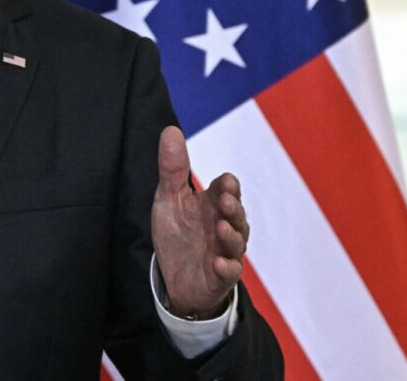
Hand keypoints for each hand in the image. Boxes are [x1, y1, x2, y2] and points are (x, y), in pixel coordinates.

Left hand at [151, 126, 247, 318]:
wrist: (173, 276)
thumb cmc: (177, 233)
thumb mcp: (169, 198)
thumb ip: (172, 168)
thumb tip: (170, 130)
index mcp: (212, 204)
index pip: (229, 188)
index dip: (228, 186)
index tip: (223, 183)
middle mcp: (223, 225)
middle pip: (236, 213)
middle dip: (233, 207)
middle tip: (224, 201)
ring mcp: (224, 251)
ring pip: (237, 242)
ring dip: (231, 235)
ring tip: (221, 228)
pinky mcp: (220, 276)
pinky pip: (230, 273)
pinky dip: (227, 268)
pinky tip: (220, 264)